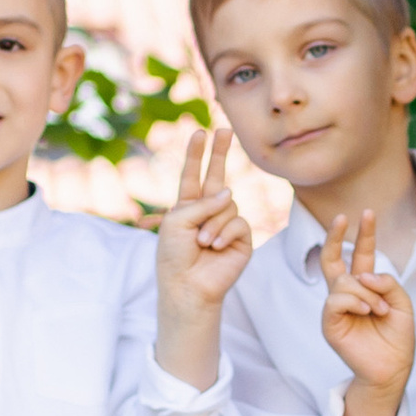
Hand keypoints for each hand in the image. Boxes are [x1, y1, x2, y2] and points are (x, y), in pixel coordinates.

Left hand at [153, 124, 250, 386]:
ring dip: (212, 223)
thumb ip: (200, 203)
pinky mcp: (241, 238)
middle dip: (220, 152)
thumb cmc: (174, 257)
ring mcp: (226, 224)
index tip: (198, 132)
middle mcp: (208, 211)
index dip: (195, 154)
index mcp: (188, 206)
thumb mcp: (177, 222)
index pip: (192, 175)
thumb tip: (229, 194)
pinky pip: (237, 222)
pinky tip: (214, 247)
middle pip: (217, 176)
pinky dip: (224, 233)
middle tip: (224, 129)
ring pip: (227, 204)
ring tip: (202, 243)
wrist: (187, 287)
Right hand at [318, 210, 415, 415]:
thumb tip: (363, 275)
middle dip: (334, 236)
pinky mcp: (330, 324)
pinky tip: (368, 312)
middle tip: (341, 217)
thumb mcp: (402, 303)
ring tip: (380, 311)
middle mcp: (348, 295)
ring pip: (344, 283)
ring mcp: (337, 309)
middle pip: (332, 259)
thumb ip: (387, 282)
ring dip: (367, 293)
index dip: (364, 234)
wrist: (393, 368)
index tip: (367, 213)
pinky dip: (355, 302)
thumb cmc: (398, 338)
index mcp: (366, 287)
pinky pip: (336, 301)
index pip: (360, 255)